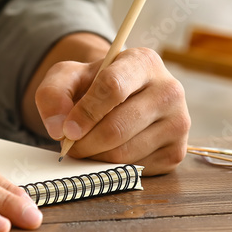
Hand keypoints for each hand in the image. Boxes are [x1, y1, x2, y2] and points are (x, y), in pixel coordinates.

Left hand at [34, 47, 189, 174]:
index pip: (113, 87)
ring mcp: (178, 122)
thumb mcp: (68, 77)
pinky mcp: (176, 152)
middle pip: (117, 127)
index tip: (66, 130)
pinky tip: (108, 153)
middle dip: (85, 143)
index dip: (85, 112)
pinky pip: (135, 170)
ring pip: (125, 153)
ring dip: (95, 157)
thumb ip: (53, 93)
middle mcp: (169, 90)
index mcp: (143, 62)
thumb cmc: (94, 85)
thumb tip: (58, 127)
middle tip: (69, 145)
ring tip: (86, 146)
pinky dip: (112, 168)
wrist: (123, 98)